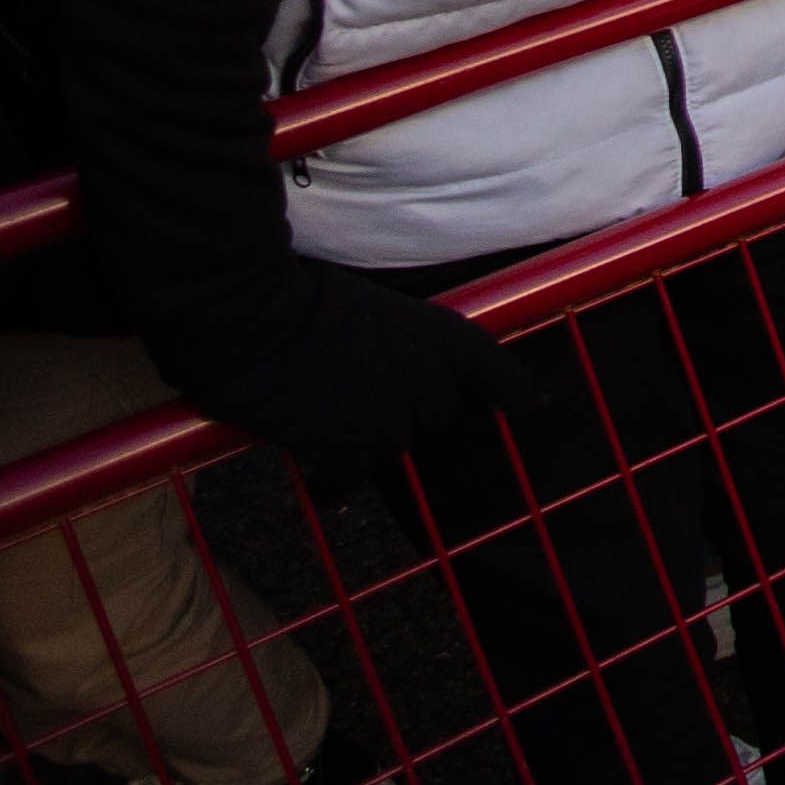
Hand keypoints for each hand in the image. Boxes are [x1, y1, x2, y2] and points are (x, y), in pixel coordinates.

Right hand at [169, 260, 543, 474]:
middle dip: (412, 408)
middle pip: (438, 413)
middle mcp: (426, 375)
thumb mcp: (367, 303)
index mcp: (438, 331)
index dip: (512, 389)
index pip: (492, 367)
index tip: (531, 405)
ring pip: (393, 443)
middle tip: (368, 395)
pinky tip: (325, 492)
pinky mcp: (346, 443)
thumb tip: (383, 371)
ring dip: (367, 438)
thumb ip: (390, 339)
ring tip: (330, 418)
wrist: (253, 316)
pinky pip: (350, 476)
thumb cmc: (297, 292)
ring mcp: (388, 412)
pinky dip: (336, 484)